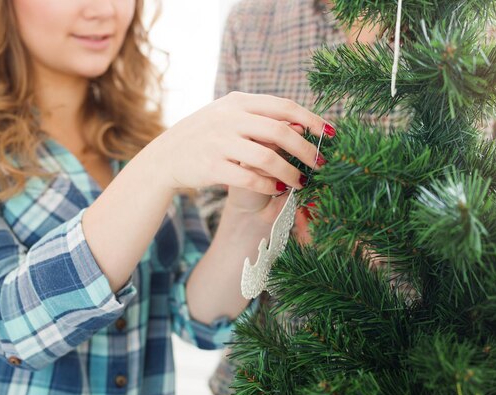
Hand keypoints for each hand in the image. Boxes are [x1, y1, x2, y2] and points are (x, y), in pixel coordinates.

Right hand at [151, 92, 331, 216]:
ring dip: (290, 172)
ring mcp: (219, 141)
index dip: (311, 119)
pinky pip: (249, 178)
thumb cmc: (206, 136)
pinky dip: (268, 185)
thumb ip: (261, 119)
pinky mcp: (211, 166)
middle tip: (320, 165)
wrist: (165, 157)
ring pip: (267, 157)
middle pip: (281, 131)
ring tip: (302, 182)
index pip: (284, 106)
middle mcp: (229, 118)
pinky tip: (279, 190)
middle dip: (306, 150)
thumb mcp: (229, 117)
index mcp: (239, 102)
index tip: (330, 134)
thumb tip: (302, 126)